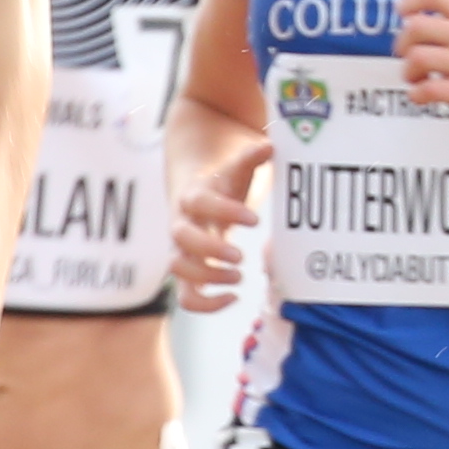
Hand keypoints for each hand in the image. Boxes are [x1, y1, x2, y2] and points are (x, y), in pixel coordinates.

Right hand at [174, 133, 271, 311]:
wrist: (194, 192)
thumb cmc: (222, 183)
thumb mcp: (236, 167)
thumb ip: (251, 156)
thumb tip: (270, 144)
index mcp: (194, 196)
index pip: (201, 202)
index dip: (226, 210)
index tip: (256, 220)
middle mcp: (182, 223)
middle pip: (181, 238)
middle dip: (210, 250)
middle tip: (241, 257)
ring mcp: (182, 250)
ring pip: (178, 269)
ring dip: (208, 278)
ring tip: (240, 278)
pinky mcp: (188, 272)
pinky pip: (186, 296)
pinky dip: (206, 304)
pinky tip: (234, 297)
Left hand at [392, 0, 448, 143]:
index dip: (409, 2)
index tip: (404, 16)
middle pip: (416, 27)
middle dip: (402, 44)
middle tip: (407, 56)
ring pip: (419, 58)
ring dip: (408, 72)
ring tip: (416, 78)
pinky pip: (433, 89)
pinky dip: (418, 93)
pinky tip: (422, 94)